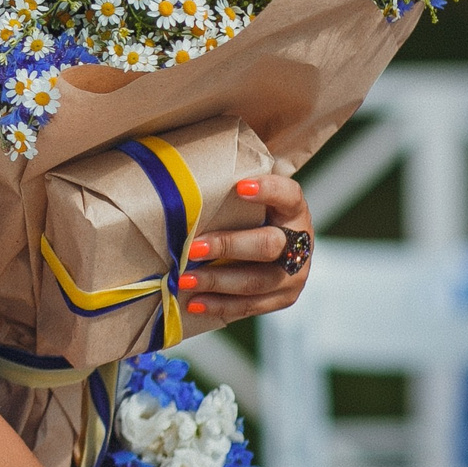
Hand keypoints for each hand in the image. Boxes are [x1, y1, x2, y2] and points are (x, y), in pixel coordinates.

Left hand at [177, 171, 314, 331]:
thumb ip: (223, 181)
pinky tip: (195, 301)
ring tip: (185, 279)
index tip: (239, 187)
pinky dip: (222, 305)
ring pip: (258, 281)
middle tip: (191, 248)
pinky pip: (252, 305)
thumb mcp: (244, 194)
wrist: (273, 242)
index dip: (268, 191)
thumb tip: (166, 161)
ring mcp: (296, 273)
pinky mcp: (284, 297)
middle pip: (269, 245)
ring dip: (219, 281)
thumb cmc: (247, 212)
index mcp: (293, 208)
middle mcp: (301, 240)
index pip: (288, 195)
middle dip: (228, 247)